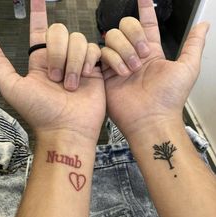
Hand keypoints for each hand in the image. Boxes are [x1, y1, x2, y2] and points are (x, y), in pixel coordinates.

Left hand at [0, 0, 105, 143]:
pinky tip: (86, 76)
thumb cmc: (41, 112)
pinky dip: (89, 61)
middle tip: (56, 78)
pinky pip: (94, 50)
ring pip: (78, 40)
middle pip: (61, 32)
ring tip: (71, 84)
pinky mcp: (94, 69)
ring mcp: (78, 64)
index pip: (40, 30)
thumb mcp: (14, 88)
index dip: (39, 13)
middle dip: (58, 52)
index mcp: (41, 61)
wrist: (68, 128)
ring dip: (73, 62)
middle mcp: (60, 59)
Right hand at [102, 0, 208, 137]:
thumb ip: (193, 44)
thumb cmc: (169, 97)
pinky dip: (110, 59)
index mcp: (151, 52)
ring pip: (111, 38)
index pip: (146, 24)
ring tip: (131, 71)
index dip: (144, 9)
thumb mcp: (187, 68)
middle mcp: (133, 55)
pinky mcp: (106, 74)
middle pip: (125, 27)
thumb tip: (203, 25)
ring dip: (123, 51)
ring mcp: (118, 64)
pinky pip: (101, 54)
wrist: (150, 118)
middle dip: (133, 36)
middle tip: (142, 57)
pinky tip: (119, 73)